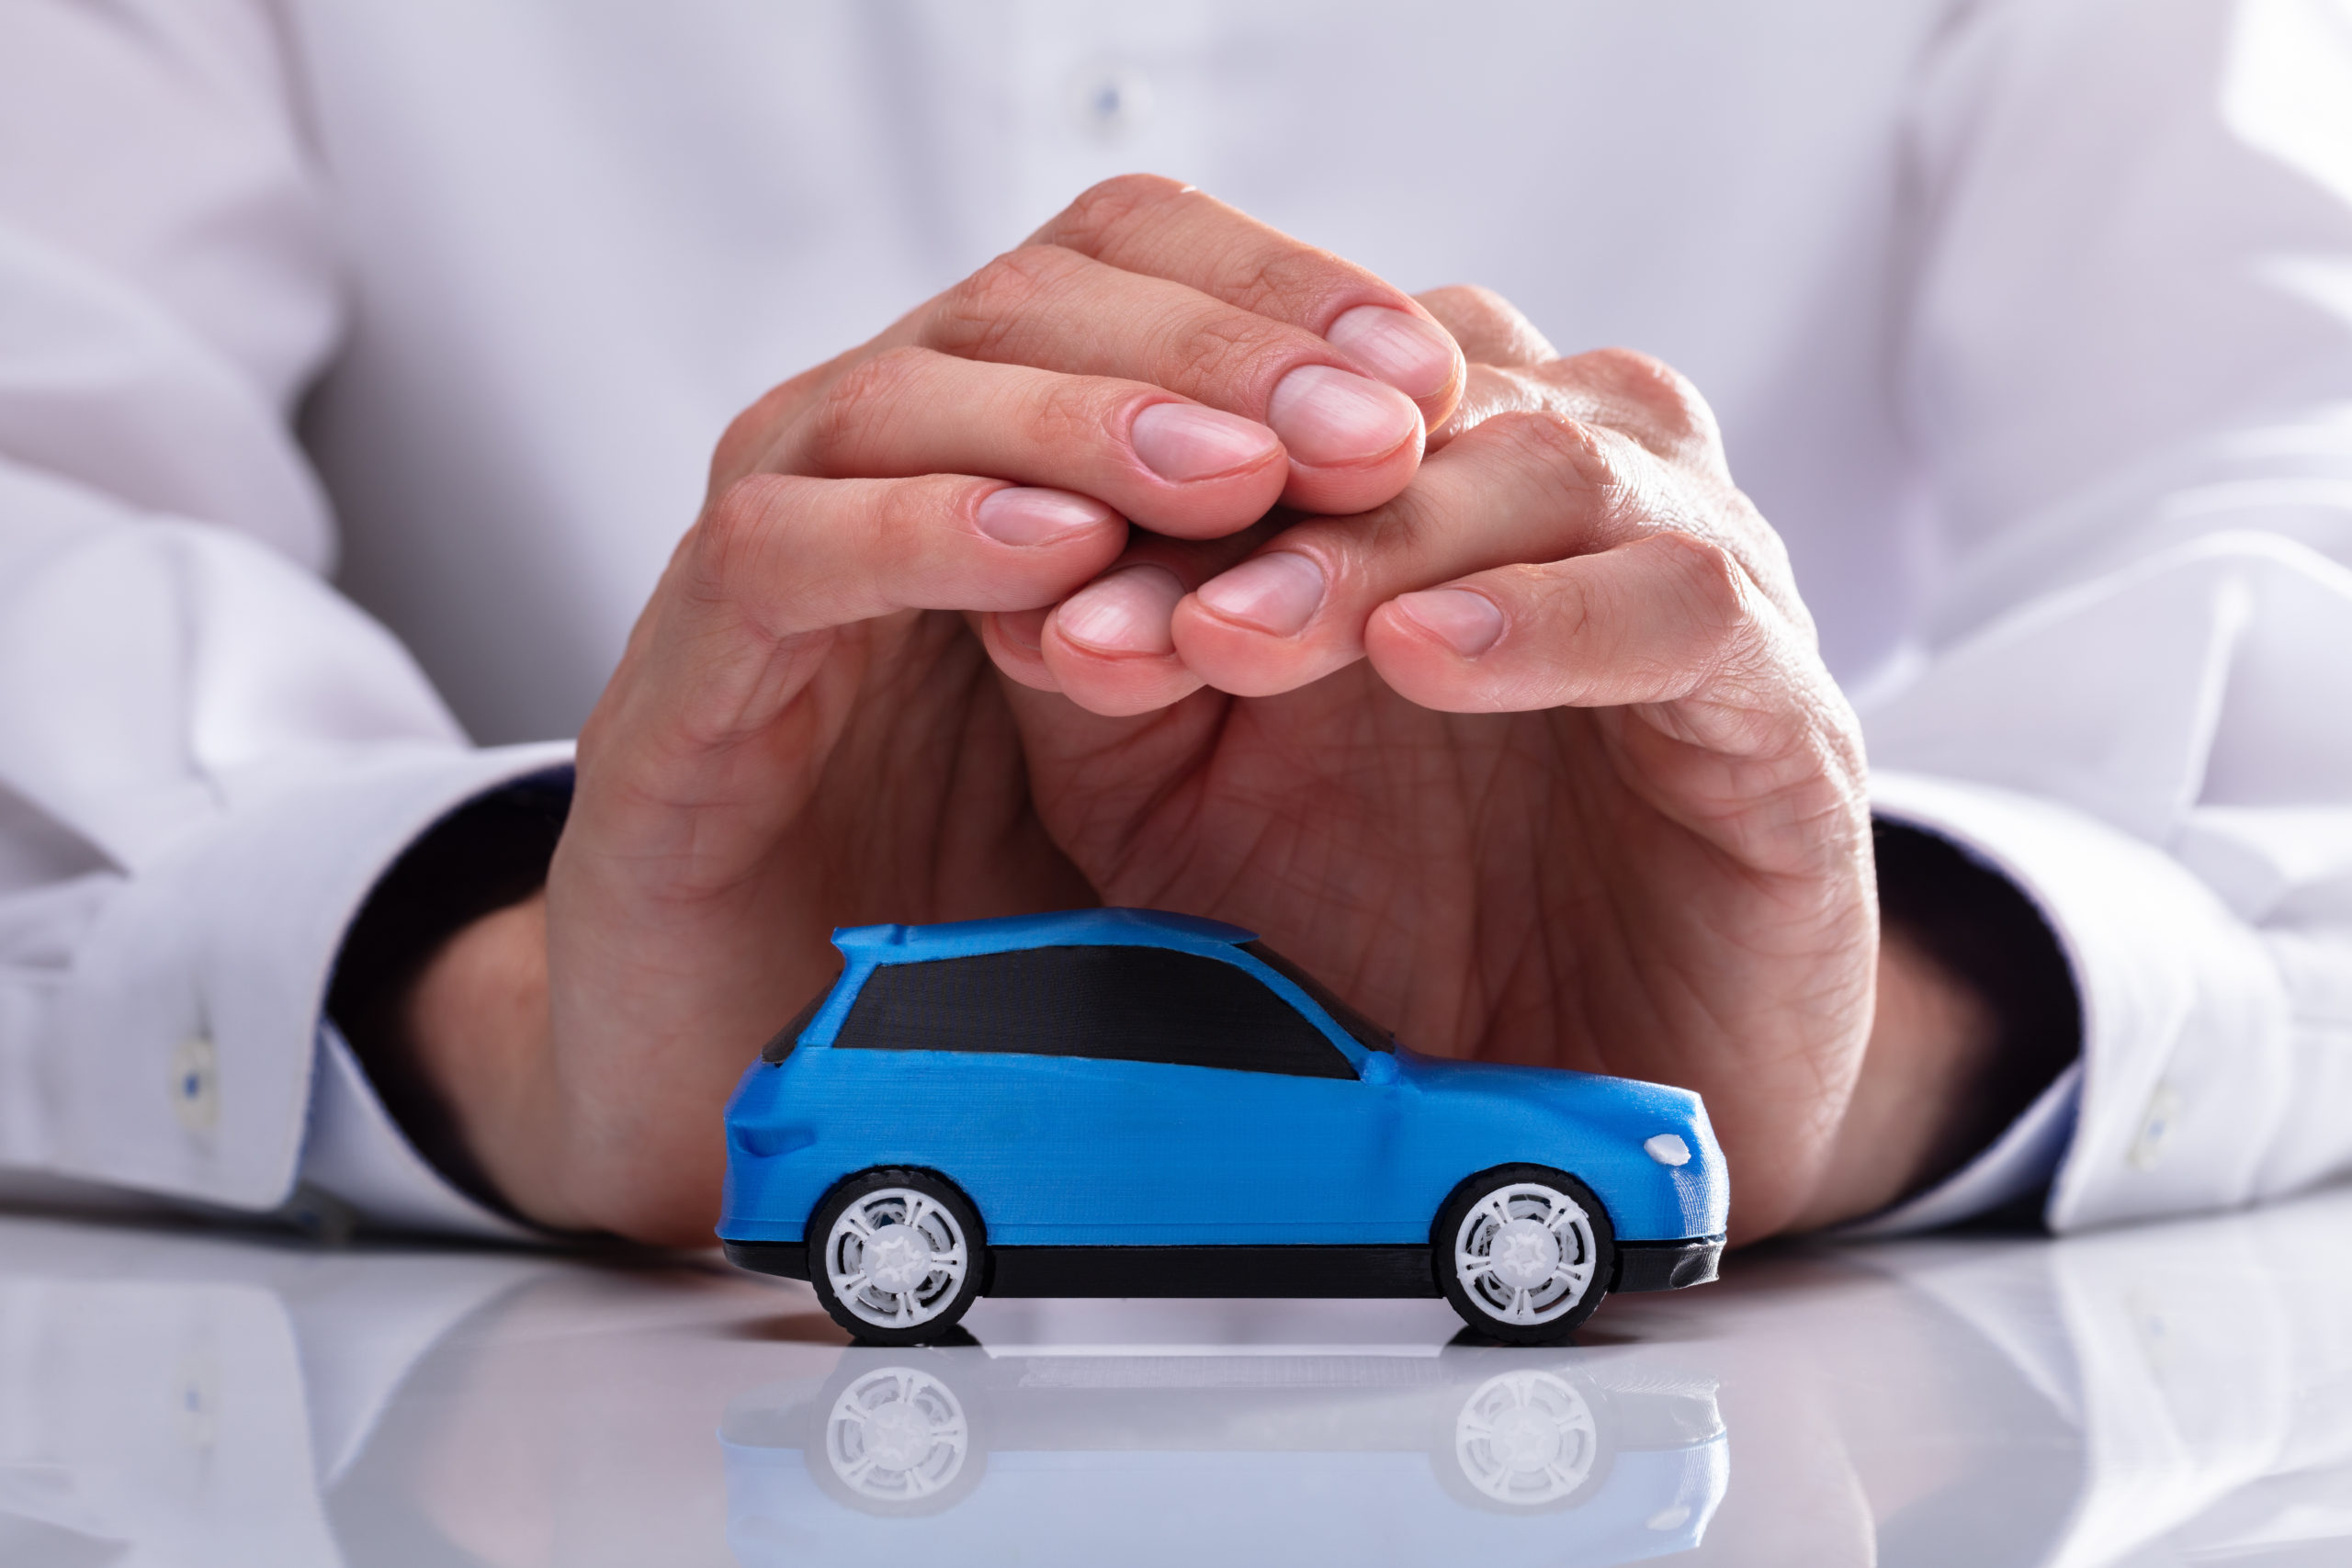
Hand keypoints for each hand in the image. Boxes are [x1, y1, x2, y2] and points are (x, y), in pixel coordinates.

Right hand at [405, 178, 1464, 1241]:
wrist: (740, 1070)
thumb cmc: (966, 907)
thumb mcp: (1156, 759)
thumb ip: (1252, 635)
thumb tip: (1465, 561)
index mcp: (993, 452)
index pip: (1124, 264)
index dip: (1277, 291)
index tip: (1424, 368)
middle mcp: (871, 464)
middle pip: (1030, 296)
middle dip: (1217, 348)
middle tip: (1368, 423)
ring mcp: (768, 553)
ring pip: (908, 394)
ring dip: (1090, 422)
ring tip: (1242, 479)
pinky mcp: (681, 679)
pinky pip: (791, 552)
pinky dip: (927, 536)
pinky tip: (1062, 561)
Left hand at [965, 285, 1880, 1239]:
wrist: (1584, 1103)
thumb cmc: (1391, 927)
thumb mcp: (1193, 801)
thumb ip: (1114, 677)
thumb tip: (998, 570)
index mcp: (1424, 483)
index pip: (1291, 394)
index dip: (1150, 463)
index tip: (1016, 556)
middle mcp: (1562, 490)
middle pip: (1412, 406)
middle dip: (1251, 490)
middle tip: (1120, 594)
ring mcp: (1687, 573)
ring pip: (1550, 466)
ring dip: (1382, 544)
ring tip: (1244, 632)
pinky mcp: (1784, 701)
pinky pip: (1684, 603)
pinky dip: (1550, 618)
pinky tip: (1433, 657)